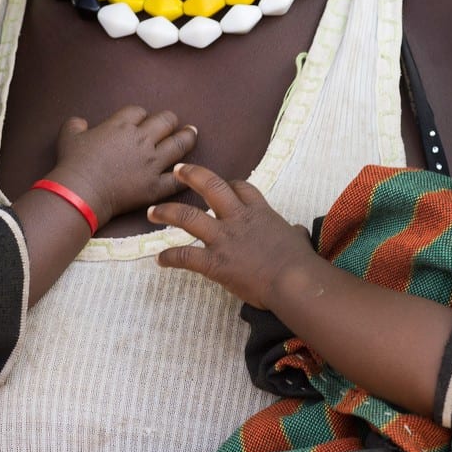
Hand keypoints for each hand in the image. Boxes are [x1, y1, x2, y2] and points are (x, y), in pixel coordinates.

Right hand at [47, 106, 197, 223]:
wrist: (80, 191)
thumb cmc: (74, 163)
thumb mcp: (69, 136)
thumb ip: (75, 124)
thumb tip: (79, 122)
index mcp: (122, 125)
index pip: (139, 112)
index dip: (142, 115)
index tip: (142, 120)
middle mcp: (142, 140)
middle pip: (165, 122)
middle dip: (170, 120)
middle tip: (174, 122)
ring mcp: (151, 163)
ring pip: (179, 144)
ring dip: (187, 137)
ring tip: (192, 133)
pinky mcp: (155, 186)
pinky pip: (176, 179)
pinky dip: (185, 175)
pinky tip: (189, 171)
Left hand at [152, 162, 322, 310]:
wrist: (294, 281)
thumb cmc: (300, 262)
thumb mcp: (298, 239)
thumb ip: (292, 233)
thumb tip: (295, 232)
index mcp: (259, 212)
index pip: (240, 187)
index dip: (230, 184)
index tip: (223, 184)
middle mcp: (237, 219)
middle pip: (211, 186)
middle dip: (192, 175)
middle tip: (178, 170)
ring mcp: (223, 239)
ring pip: (187, 217)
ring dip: (167, 212)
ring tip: (152, 211)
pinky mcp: (214, 262)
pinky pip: (185, 256)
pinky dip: (170, 257)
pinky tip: (160, 259)